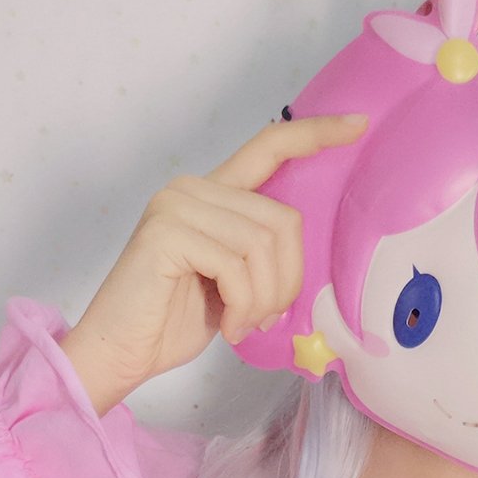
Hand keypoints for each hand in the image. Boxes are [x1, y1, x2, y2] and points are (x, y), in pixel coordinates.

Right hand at [59, 111, 367, 415]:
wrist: (120, 351)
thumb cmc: (173, 321)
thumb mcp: (233, 282)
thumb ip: (260, 254)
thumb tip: (298, 255)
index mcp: (212, 193)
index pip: (268, 147)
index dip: (314, 134)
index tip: (357, 126)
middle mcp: (192, 188)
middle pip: (282, 219)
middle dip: (287, 280)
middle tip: (266, 317)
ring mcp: (176, 205)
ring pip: (263, 245)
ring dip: (265, 298)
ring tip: (245, 324)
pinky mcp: (167, 232)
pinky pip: (236, 267)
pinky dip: (244, 306)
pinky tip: (230, 327)